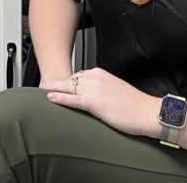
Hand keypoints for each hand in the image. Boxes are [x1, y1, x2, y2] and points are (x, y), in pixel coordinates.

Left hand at [40, 67, 158, 136]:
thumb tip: (94, 97)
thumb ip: (102, 90)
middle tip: (42, 87)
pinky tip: (50, 98)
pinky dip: (60, 98)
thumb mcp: (115, 92)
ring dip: (52, 89)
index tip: (58, 86)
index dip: (66, 83)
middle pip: (69, 80)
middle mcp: (95, 78)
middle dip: (55, 84)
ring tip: (40, 93)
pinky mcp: (95, 103)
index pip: (77, 76)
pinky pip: (73, 99)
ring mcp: (94, 90)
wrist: (147, 112)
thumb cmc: (135, 105)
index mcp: (100, 74)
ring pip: (67, 87)